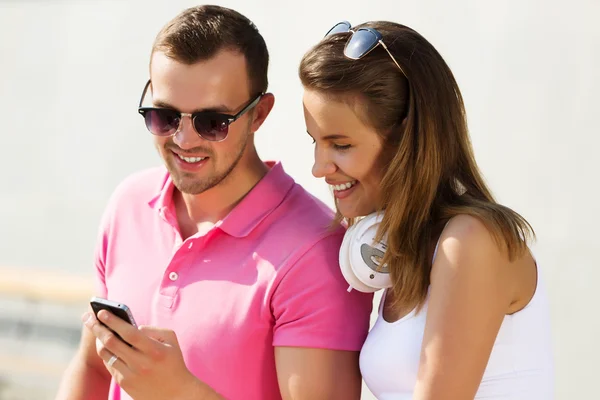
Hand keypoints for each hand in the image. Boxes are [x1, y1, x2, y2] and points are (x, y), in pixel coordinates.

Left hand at [83, 310, 203, 399]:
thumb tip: (134, 327)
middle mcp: (141, 363)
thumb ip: (153, 330)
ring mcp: (130, 374)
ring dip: (99, 340)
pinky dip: (107, 352)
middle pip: (111, 342)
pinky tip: (106, 345)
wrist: (176, 393)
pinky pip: (109, 364)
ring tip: (97, 330)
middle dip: (98, 327)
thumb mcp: (171, 341)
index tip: (102, 311)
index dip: (114, 321)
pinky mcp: (124, 383)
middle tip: (89, 317)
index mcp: (154, 350)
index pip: (129, 332)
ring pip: (106, 354)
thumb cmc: (173, 363)